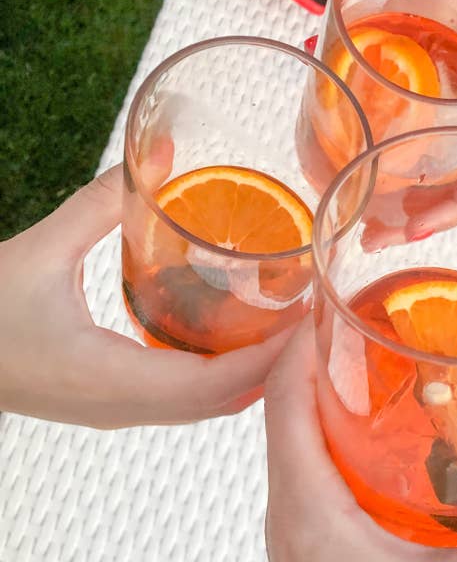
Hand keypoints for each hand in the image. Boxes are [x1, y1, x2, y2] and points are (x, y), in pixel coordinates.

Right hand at [0, 165, 292, 427]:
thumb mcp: (37, 253)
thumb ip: (99, 204)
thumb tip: (157, 151)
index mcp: (110, 381)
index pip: (217, 386)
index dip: (272, 360)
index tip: (312, 321)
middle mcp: (123, 408)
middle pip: (223, 403)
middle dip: (275, 366)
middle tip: (313, 313)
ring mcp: (116, 410)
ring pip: (205, 407)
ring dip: (251, 373)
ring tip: (287, 323)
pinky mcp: (107, 400)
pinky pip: (182, 399)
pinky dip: (220, 374)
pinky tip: (232, 336)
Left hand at [265, 322, 456, 561]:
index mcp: (306, 512)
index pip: (281, 398)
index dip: (299, 339)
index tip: (329, 297)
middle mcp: (290, 517)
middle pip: (286, 411)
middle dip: (321, 357)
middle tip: (369, 319)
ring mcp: (298, 540)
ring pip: (300, 444)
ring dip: (330, 399)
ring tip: (380, 364)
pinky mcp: (316, 559)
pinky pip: (316, 476)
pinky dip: (342, 440)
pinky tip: (389, 442)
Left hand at [361, 0, 456, 248]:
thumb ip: (396, 16)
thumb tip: (335, 39)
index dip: (450, 208)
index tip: (411, 227)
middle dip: (418, 220)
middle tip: (372, 239)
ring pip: (449, 178)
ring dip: (411, 205)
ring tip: (369, 224)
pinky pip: (438, 154)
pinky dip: (410, 173)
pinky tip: (377, 181)